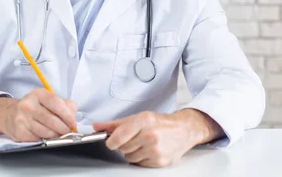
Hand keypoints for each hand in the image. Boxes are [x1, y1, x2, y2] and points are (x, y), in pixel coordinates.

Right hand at [0, 88, 77, 141]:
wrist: (9, 114)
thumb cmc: (34, 107)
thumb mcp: (48, 100)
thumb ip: (64, 104)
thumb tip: (73, 114)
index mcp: (38, 94)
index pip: (56, 103)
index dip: (67, 115)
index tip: (73, 123)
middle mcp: (28, 105)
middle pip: (52, 120)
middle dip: (64, 128)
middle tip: (68, 131)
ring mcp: (22, 119)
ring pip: (46, 132)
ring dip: (56, 135)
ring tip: (58, 133)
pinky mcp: (19, 132)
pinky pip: (38, 139)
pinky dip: (45, 139)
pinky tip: (44, 134)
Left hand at [93, 109, 222, 167]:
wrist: (184, 130)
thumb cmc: (161, 123)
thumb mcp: (139, 117)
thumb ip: (117, 124)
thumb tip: (97, 126)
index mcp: (144, 121)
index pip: (120, 135)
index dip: (111, 141)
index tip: (110, 142)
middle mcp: (150, 135)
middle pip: (122, 148)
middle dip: (125, 144)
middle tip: (135, 138)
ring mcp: (155, 150)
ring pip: (129, 157)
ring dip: (133, 152)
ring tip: (144, 144)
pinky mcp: (159, 161)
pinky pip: (139, 164)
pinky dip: (142, 158)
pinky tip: (150, 150)